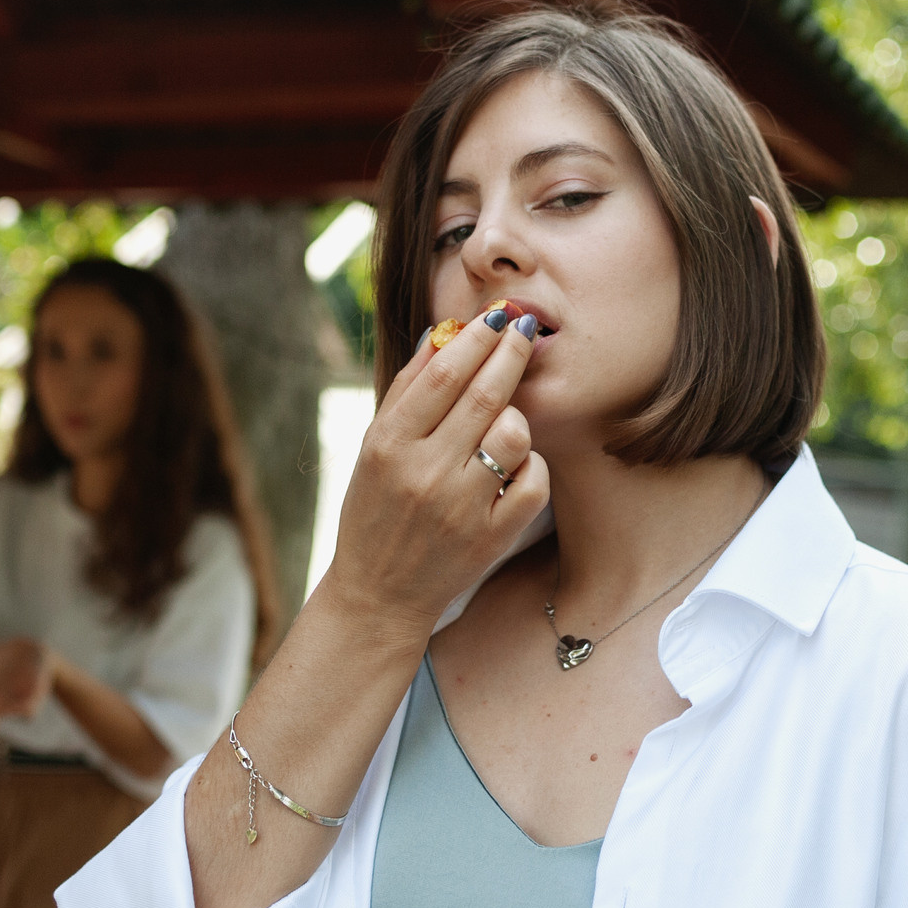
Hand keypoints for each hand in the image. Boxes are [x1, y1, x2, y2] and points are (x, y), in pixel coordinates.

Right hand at [323, 313, 548, 631]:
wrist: (379, 594)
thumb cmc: (375, 510)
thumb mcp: (374, 447)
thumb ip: (407, 390)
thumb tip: (442, 334)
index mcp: (389, 445)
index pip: (442, 376)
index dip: (476, 338)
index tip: (496, 314)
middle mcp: (425, 473)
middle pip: (484, 396)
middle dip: (511, 352)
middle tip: (524, 327)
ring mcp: (461, 508)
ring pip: (515, 436)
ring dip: (517, 415)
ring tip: (505, 416)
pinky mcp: (491, 537)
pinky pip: (533, 481)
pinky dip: (531, 465)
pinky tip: (513, 464)